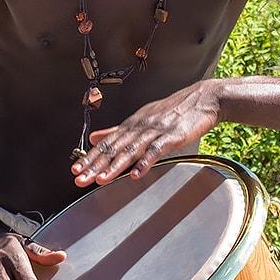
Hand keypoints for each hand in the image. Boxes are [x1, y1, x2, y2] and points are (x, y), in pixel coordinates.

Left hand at [71, 81, 220, 186]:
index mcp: (131, 124)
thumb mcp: (142, 118)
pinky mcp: (172, 136)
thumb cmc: (173, 111)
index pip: (106, 143)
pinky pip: (156, 151)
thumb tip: (94, 138)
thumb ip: (117, 130)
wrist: (203, 99)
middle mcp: (139, 127)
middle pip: (114, 148)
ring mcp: (155, 131)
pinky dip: (146, 162)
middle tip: (80, 179)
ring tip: (101, 179)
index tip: (76, 170)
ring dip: (115, 166)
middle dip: (95, 165)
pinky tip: (136, 174)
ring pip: (131, 150)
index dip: (90, 157)